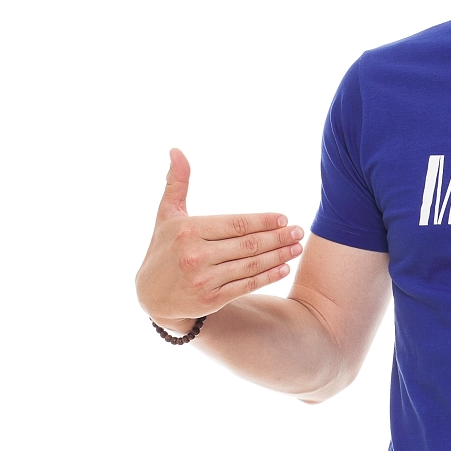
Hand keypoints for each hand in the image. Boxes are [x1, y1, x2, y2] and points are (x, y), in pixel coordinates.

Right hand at [135, 149, 304, 329]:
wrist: (151, 296)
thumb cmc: (163, 248)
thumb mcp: (166, 215)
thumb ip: (176, 183)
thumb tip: (176, 150)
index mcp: (188, 231)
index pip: (234, 224)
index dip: (262, 221)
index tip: (283, 218)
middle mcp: (195, 256)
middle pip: (247, 245)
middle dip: (277, 237)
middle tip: (299, 231)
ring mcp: (203, 280)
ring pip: (250, 266)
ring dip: (278, 256)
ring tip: (297, 248)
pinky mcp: (211, 300)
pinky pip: (246, 286)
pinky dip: (268, 277)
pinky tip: (284, 267)